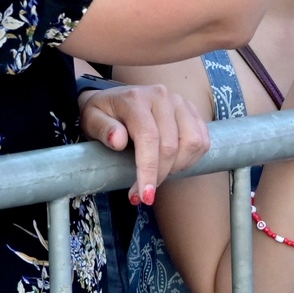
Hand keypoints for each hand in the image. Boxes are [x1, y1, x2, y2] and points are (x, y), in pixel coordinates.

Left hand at [79, 82, 211, 205]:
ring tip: (160, 174)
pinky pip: (202, 139)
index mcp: (136, 99)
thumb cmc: (102, 113)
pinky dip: (191, 159)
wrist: (115, 98)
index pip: (149, 137)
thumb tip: (118, 141)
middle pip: (171, 145)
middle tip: (146, 193)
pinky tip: (174, 165)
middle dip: (160, 175)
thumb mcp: (91, 120)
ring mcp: (179, 101)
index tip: (145, 196)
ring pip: (192, 143)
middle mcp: (161, 96)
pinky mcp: (191, 110)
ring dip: (178, 167)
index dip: (149, 169)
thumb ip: (103, 129)